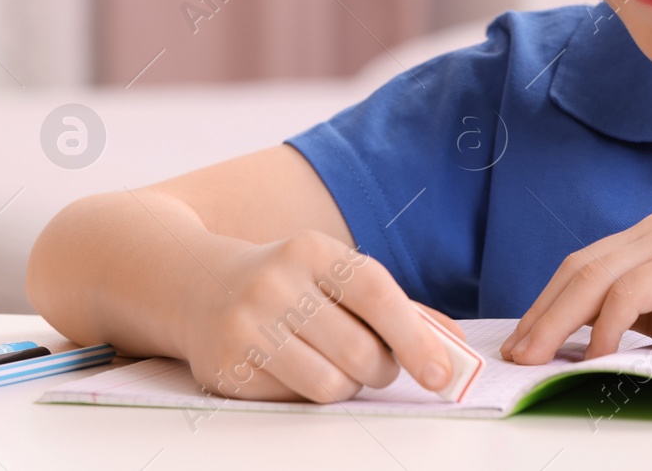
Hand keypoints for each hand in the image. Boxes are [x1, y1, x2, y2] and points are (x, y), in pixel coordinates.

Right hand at [180, 229, 464, 402]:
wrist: (198, 285)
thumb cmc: (289, 283)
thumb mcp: (337, 275)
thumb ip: (397, 307)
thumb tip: (454, 344)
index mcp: (313, 251)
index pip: (375, 293)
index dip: (414, 336)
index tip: (442, 372)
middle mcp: (276, 283)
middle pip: (359, 351)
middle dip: (384, 369)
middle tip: (380, 366)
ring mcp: (246, 326)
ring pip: (329, 384)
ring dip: (348, 386)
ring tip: (337, 366)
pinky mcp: (228, 367)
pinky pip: (294, 400)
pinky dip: (309, 394)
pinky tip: (294, 368)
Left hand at [498, 208, 651, 373]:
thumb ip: (631, 315)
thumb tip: (572, 342)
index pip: (583, 267)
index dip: (547, 305)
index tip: (523, 342)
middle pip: (579, 269)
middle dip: (541, 314)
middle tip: (516, 355)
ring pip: (594, 278)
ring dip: (558, 322)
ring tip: (537, 360)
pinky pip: (627, 294)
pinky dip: (604, 328)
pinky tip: (593, 359)